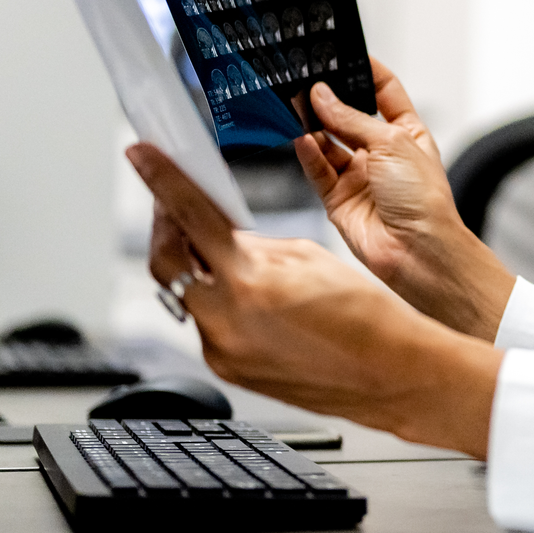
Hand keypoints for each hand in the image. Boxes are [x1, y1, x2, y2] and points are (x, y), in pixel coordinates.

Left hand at [129, 142, 499, 457]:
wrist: (390, 374)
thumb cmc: (366, 317)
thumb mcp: (308, 258)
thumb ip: (255, 245)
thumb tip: (223, 235)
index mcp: (249, 282)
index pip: (190, 217)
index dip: (161, 181)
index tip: (143, 158)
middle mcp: (226, 322)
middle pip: (167, 263)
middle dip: (167, 229)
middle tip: (176, 207)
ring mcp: (222, 353)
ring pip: (187, 297)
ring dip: (200, 270)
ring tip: (232, 260)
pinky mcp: (229, 371)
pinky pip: (207, 327)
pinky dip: (219, 304)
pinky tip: (250, 299)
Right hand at [293, 58, 514, 340]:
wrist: (419, 253)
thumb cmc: (424, 201)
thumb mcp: (393, 144)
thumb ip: (352, 120)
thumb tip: (322, 96)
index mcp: (408, 134)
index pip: (385, 92)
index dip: (366, 72)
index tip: (344, 53)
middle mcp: (382, 153)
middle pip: (349, 116)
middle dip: (329, 100)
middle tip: (307, 80)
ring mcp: (359, 177)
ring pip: (327, 142)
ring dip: (313, 125)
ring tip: (295, 105)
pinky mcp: (338, 200)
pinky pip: (317, 170)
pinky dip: (307, 154)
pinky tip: (301, 138)